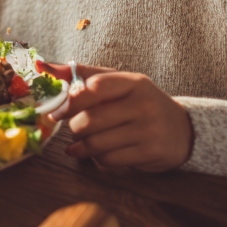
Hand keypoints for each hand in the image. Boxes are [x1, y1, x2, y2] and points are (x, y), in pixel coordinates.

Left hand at [46, 63, 192, 171]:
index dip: (70, 100)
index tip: (57, 110)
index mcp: (132, 83)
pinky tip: (97, 154)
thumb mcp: (118, 83)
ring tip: (80, 143)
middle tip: (71, 129)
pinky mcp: (149, 153)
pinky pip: (109, 160)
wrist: (183, 130)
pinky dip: (97, 158)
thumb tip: (43, 66)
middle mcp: (143, 105)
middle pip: (90, 120)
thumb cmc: (139, 103)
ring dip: (82, 146)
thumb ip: (82, 74)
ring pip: (97, 143)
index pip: (94, 87)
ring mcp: (148, 130)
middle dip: (74, 128)